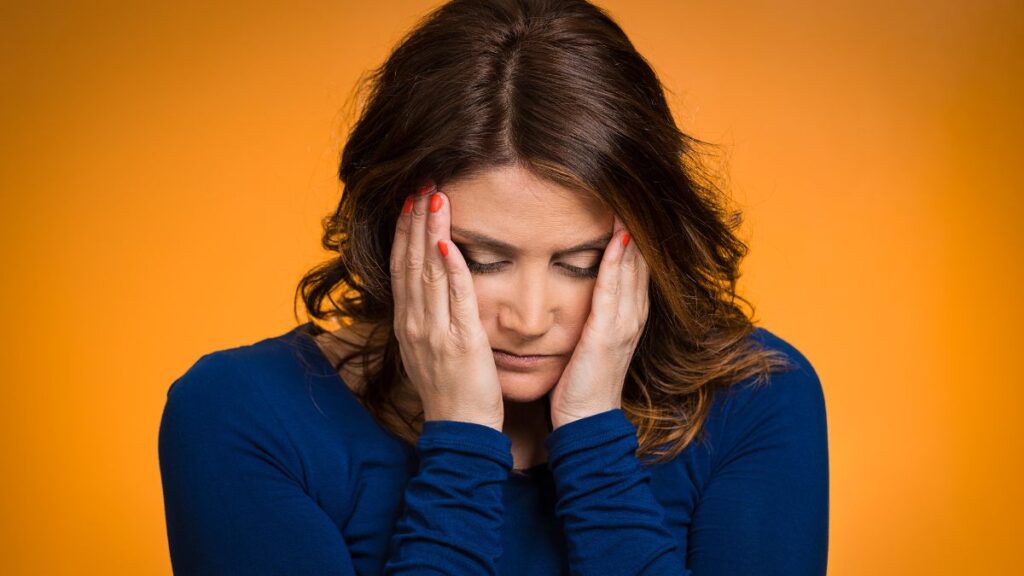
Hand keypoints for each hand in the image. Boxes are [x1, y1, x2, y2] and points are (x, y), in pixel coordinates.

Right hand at [390, 182, 504, 430]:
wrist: (460, 430)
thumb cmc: (451, 389)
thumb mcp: (430, 348)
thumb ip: (428, 316)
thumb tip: (430, 285)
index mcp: (407, 324)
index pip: (401, 267)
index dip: (404, 231)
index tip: (409, 200)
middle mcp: (414, 324)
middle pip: (410, 261)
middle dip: (415, 220)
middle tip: (422, 183)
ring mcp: (435, 332)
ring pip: (429, 272)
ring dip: (430, 232)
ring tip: (435, 198)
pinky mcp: (461, 341)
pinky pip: (455, 298)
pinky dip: (452, 269)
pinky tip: (450, 243)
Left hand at [548, 214, 649, 429]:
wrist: (586, 421)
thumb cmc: (581, 382)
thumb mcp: (590, 340)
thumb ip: (592, 313)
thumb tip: (580, 287)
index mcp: (627, 314)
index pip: (634, 262)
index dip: (632, 231)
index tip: (623, 198)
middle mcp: (632, 314)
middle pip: (640, 258)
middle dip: (636, 224)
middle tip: (631, 186)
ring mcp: (624, 324)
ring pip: (632, 268)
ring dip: (631, 233)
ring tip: (627, 198)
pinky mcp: (608, 334)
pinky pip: (614, 291)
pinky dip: (618, 263)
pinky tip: (617, 238)